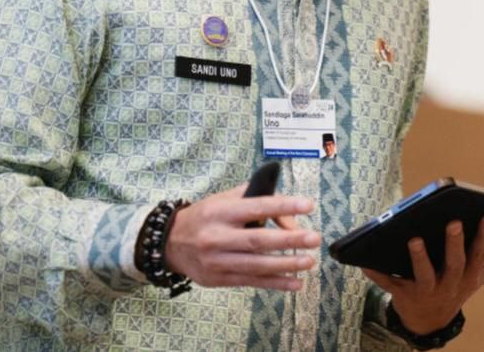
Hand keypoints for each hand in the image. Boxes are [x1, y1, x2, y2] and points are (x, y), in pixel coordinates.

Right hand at [165, 183, 320, 290]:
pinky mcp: (219, 279)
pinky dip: (275, 283)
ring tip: (308, 261)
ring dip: (286, 264)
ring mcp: (217, 261)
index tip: (307, 205)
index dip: (283, 206)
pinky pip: (252, 282)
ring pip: (256, 265)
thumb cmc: (205, 217)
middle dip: (289, 240)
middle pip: (258, 240)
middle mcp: (217, 237)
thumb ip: (254, 199)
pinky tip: (295, 282)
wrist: (169, 243)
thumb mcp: (224, 200)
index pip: (256, 207)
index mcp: (220, 212)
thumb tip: (288, 210)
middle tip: (313, 238)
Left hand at [362, 215, 483, 333]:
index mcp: (469, 276)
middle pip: (454, 265)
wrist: (429, 320)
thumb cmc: (458, 285)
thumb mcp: (483, 273)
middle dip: (455, 244)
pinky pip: (389, 284)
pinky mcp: (402, 294)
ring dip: (419, 259)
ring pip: (424, 276)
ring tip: (414, 238)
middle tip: (453, 222)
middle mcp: (450, 285)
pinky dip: (377, 274)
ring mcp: (426, 291)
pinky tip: (367, 260)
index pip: (480, 254)